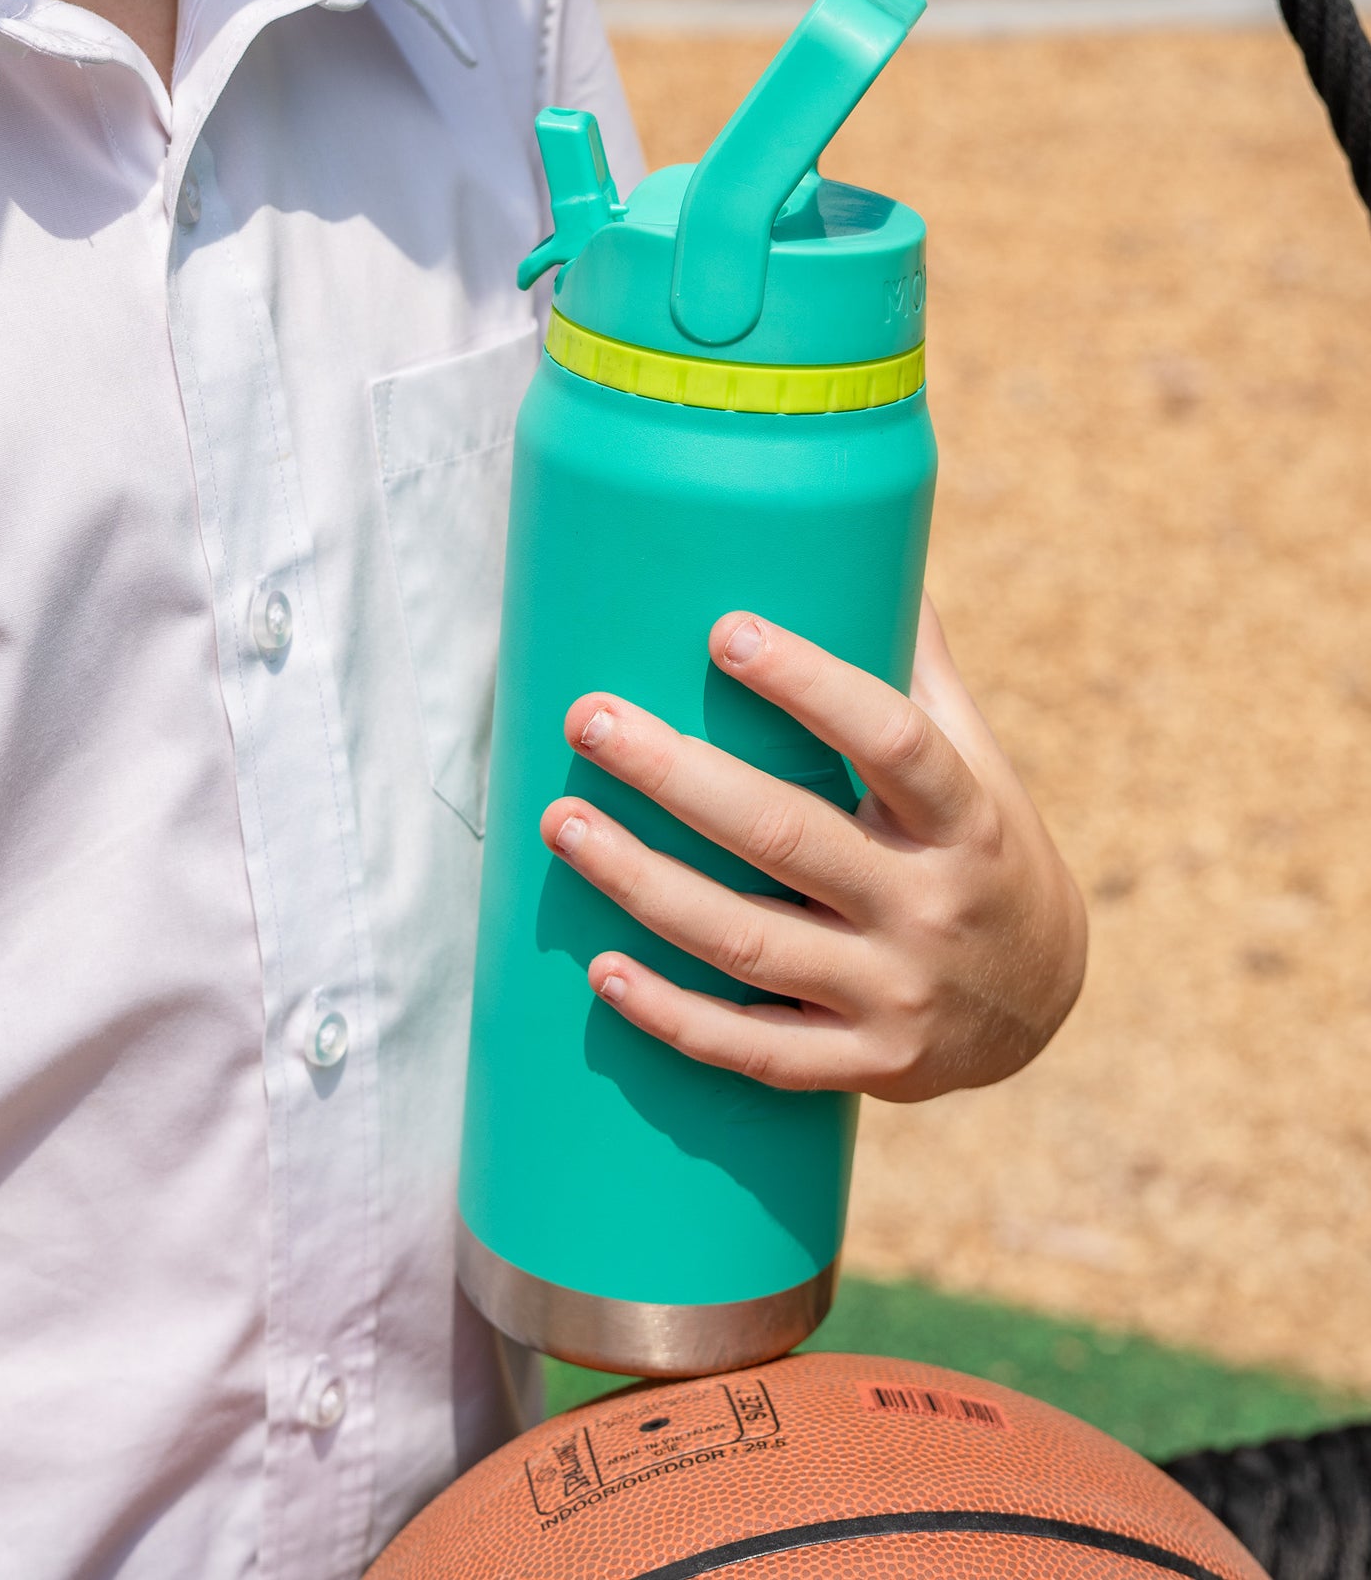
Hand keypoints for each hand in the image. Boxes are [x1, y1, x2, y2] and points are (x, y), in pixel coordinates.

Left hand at [538, 600, 1085, 1102]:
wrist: (1042, 1010)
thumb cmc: (987, 852)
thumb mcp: (982, 764)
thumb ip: (920, 671)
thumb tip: (870, 538)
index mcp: (967, 818)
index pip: (893, 741)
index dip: (812, 686)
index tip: (725, 631)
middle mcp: (931, 906)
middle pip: (787, 837)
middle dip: (677, 777)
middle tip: (590, 717)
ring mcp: (895, 994)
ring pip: (748, 943)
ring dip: (643, 884)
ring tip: (561, 823)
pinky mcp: (865, 1066)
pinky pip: (755, 1050)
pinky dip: (674, 1016)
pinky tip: (602, 971)